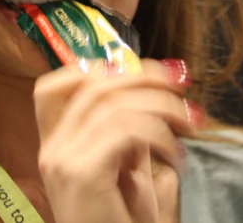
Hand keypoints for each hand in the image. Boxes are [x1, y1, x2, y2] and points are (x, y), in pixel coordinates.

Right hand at [34, 59, 195, 222]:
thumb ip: (132, 136)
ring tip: (190, 125)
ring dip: (162, 107)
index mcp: (56, 147)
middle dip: (144, 78)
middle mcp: (51, 150)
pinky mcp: (81, 173)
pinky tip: (178, 155)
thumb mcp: (131, 175)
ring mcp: (62, 160)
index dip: (95, 68)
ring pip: (113, 104)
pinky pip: (125, 130)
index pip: (54, 87)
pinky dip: (160, 134)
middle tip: (183, 86)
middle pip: (93, 86)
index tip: (140, 72)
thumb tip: (153, 96)